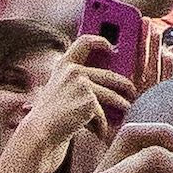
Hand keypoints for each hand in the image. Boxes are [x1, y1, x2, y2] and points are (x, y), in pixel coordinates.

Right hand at [18, 43, 133, 172]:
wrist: (40, 132)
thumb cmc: (50, 115)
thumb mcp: (59, 90)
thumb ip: (76, 81)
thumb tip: (108, 82)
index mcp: (64, 65)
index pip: (84, 42)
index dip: (100, 40)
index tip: (111, 46)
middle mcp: (73, 71)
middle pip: (109, 74)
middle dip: (124, 84)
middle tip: (131, 91)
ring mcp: (82, 84)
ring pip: (111, 95)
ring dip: (122, 103)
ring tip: (126, 108)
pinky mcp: (89, 100)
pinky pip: (102, 113)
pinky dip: (102, 125)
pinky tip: (100, 132)